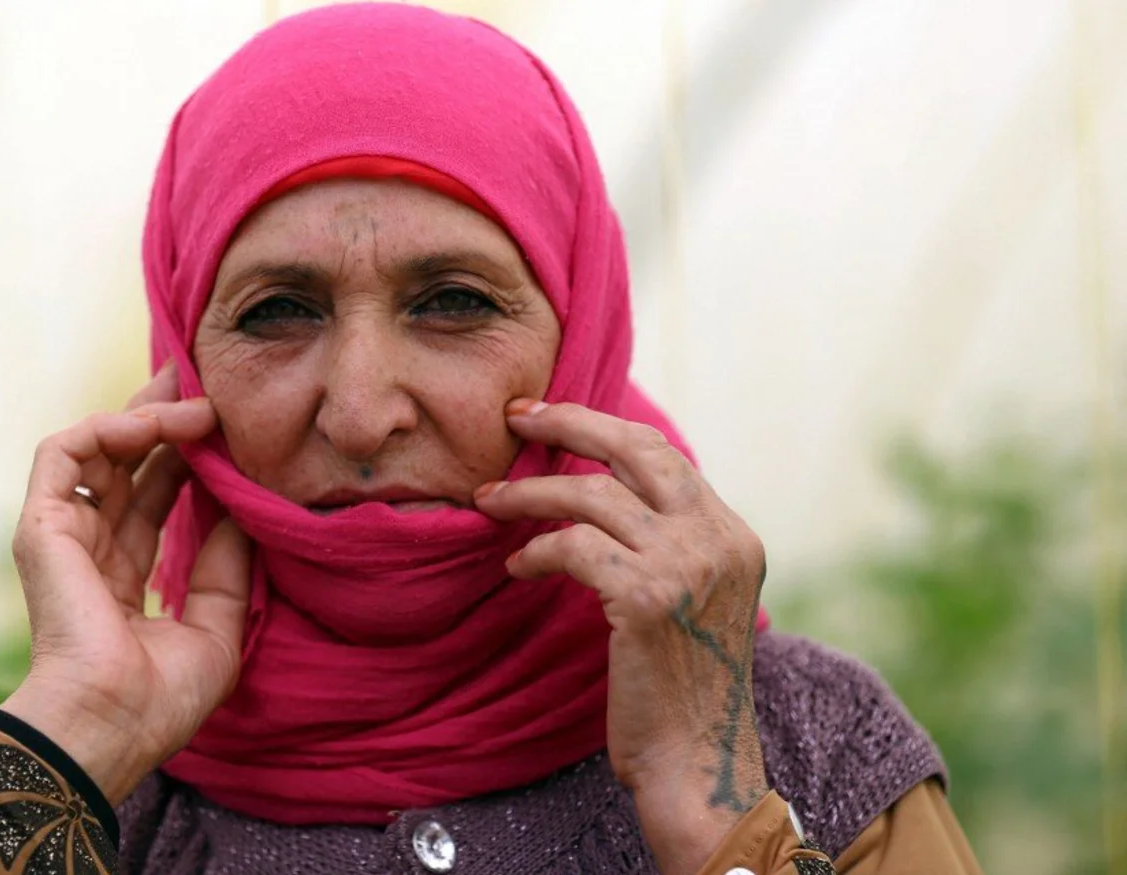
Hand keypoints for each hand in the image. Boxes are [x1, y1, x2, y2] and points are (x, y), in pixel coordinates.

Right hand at [1, 361, 250, 804]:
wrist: (110, 724)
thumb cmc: (160, 698)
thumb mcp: (215, 627)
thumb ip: (225, 567)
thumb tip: (243, 509)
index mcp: (122, 578)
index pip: (153, 499)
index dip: (185, 460)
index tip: (226, 430)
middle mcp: (90, 550)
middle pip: (125, 464)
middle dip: (164, 419)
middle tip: (207, 383)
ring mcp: (62, 536)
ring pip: (97, 449)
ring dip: (146, 418)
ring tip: (198, 407)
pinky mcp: (42, 525)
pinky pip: (63, 452)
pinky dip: (107, 428)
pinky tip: (155, 423)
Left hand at [474, 399, 767, 873]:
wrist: (696, 764)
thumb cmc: (679, 691)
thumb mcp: (692, 603)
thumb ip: (667, 548)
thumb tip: (602, 499)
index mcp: (734, 537)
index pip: (663, 458)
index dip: (603, 430)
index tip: (551, 419)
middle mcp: (718, 540)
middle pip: (636, 450)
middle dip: (570, 423)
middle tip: (516, 418)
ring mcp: (688, 565)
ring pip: (592, 495)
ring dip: (530, 494)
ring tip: (488, 500)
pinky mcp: (649, 597)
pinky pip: (573, 547)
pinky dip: (535, 550)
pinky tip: (516, 566)